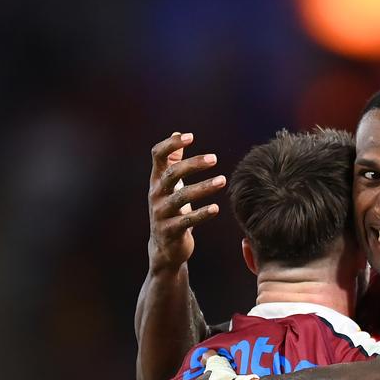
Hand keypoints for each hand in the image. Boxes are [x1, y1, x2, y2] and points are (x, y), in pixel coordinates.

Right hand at [147, 132, 224, 273]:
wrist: (165, 247)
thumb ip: (173, 160)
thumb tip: (178, 132)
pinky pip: (187, 221)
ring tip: (223, 180)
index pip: (158, 156)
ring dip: (203, 188)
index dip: (171, 144)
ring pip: (181, 198)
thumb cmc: (171, 210)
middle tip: (214, 158)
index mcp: (157, 181)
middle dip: (192, 165)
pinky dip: (201, 214)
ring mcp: (161, 213)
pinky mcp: (170, 231)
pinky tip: (216, 208)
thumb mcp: (170, 184)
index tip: (190, 136)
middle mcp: (156, 194)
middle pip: (172, 175)